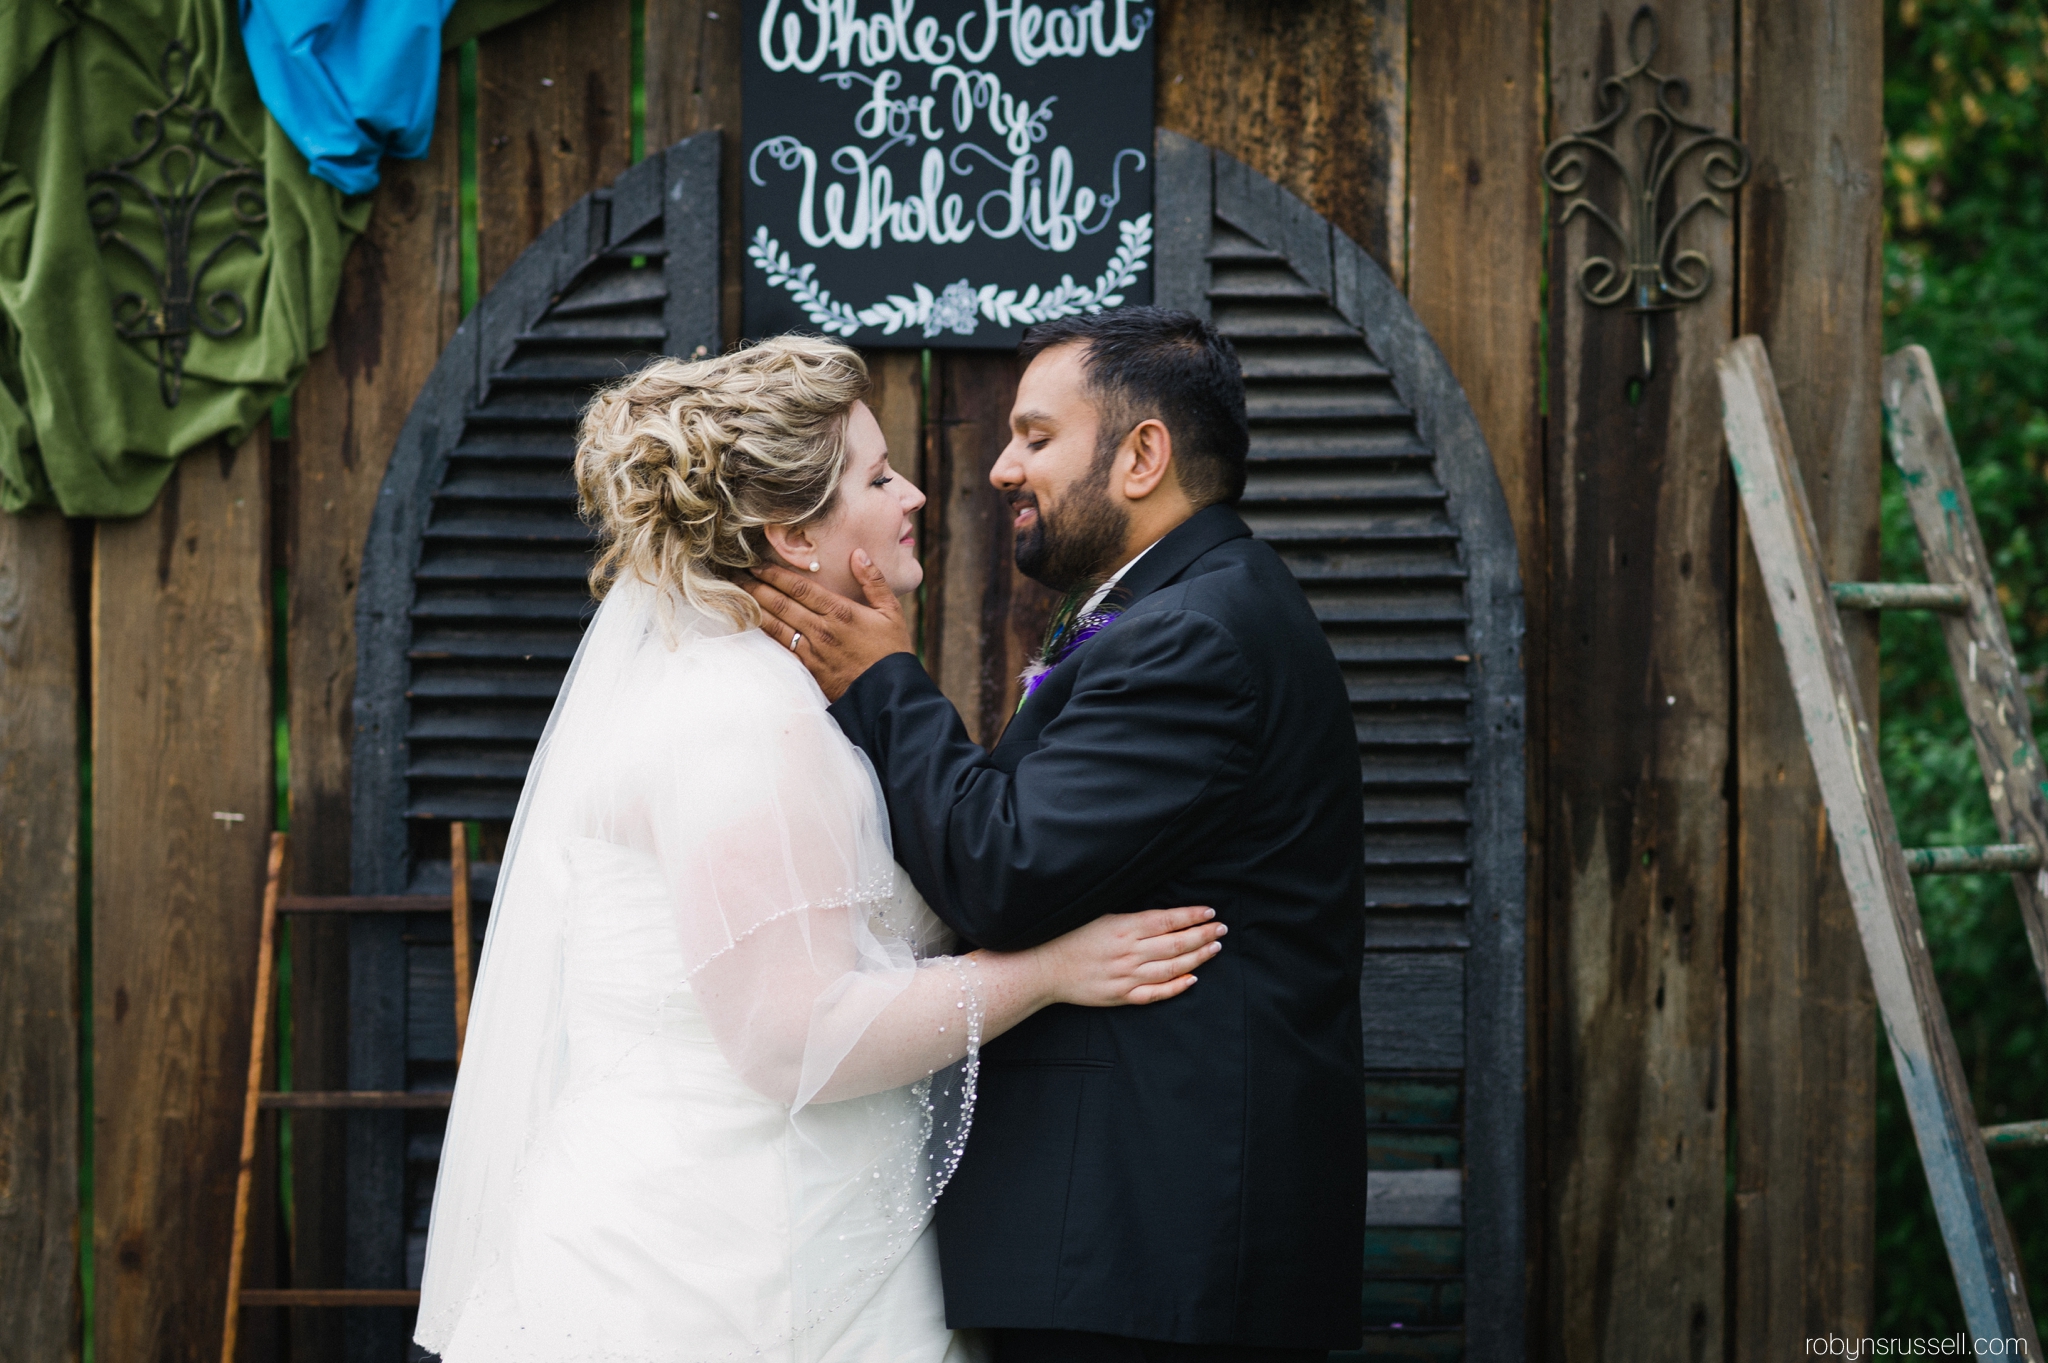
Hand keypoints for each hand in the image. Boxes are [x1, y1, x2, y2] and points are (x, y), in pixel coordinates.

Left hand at [746, 549, 914, 700]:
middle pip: (781, 602)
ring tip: (736, 592)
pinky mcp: (808, 668)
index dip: (775, 573)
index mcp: (841, 611)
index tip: (757, 562)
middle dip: (756, 585)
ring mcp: (813, 650)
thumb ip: (874, 580)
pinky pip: (780, 645)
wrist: (889, 694)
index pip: (800, 587)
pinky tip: (752, 621)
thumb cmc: (892, 652)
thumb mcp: (891, 611)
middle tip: (735, 571)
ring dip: (754, 605)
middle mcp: (822, 629)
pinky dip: (764, 631)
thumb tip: (858, 553)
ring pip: (776, 623)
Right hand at [1004, 905, 1224, 1008]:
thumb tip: (1161, 912)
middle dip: (1203, 935)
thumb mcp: (1097, 914)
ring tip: (1215, 948)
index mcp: (1123, 927)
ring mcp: (1126, 976)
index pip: (1168, 920)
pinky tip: (1192, 979)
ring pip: (1172, 968)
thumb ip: (1129, 916)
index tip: (1210, 912)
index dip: (1193, 916)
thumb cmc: (1067, 936)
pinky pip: (1155, 994)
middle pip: (1176, 943)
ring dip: (1197, 957)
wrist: (1042, 967)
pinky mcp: (1121, 996)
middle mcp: (1129, 952)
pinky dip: (1176, 987)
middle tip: (1221, 929)